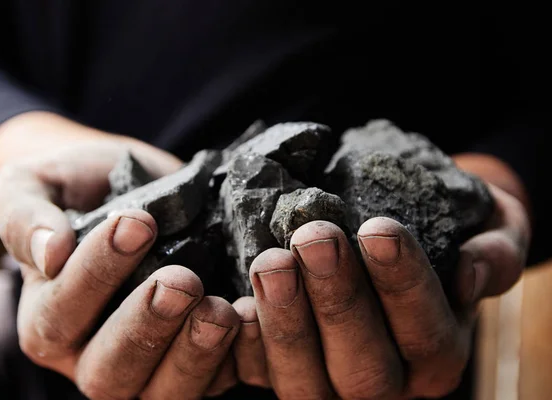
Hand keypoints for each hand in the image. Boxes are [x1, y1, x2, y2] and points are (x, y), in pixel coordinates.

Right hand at [0, 113, 240, 398]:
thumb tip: (49, 252)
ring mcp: (149, 367)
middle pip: (111, 372)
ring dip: (195, 353)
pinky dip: (240, 356)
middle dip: (147, 326)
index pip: (62, 312)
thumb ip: (25, 214)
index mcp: (48, 320)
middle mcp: (92, 357)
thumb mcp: (36, 184)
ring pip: (165, 391)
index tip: (138, 222)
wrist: (139, 189)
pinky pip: (218, 378)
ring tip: (220, 309)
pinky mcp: (199, 363)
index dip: (98, 272)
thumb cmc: (84, 188)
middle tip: (181, 280)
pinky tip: (254, 319)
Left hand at [232, 173, 528, 397]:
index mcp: (436, 355)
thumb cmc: (446, 228)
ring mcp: (329, 383)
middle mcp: (386, 382)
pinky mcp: (283, 369)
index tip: (379, 229)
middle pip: (364, 369)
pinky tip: (236, 305)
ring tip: (273, 261)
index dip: (403, 287)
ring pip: (306, 383)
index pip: (426, 336)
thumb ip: (496, 252)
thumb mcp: (494, 229)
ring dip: (287, 324)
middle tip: (316, 238)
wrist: (393, 231)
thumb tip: (470, 271)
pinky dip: (246, 347)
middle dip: (339, 302)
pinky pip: (258, 376)